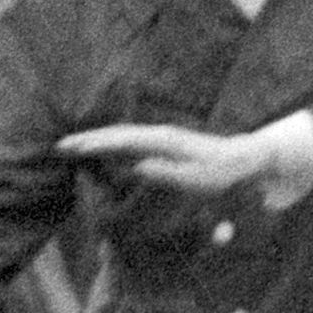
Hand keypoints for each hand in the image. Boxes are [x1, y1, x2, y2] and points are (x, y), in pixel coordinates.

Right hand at [60, 114, 312, 208]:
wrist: (251, 158)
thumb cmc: (227, 173)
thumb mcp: (201, 178)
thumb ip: (169, 173)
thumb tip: (136, 166)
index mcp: (164, 140)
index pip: (121, 140)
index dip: (95, 143)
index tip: (71, 148)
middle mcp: (161, 134)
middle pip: (117, 133)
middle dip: (89, 139)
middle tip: (60, 147)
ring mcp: (164, 138)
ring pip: (124, 136)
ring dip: (99, 141)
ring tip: (74, 148)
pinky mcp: (167, 144)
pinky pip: (133, 143)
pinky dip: (114, 146)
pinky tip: (104, 153)